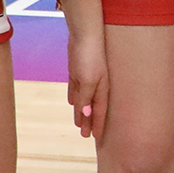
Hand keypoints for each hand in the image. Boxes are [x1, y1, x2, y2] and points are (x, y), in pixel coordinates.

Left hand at [68, 20, 110, 139]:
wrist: (84, 34)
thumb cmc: (89, 57)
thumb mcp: (87, 80)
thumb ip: (86, 97)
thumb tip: (85, 114)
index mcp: (101, 88)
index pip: (99, 111)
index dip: (98, 125)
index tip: (96, 138)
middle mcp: (96, 85)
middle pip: (91, 108)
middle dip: (89, 121)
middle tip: (86, 135)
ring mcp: (86, 77)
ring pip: (83, 99)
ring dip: (81, 111)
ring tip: (79, 123)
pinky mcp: (77, 70)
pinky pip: (76, 88)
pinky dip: (74, 96)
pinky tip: (72, 102)